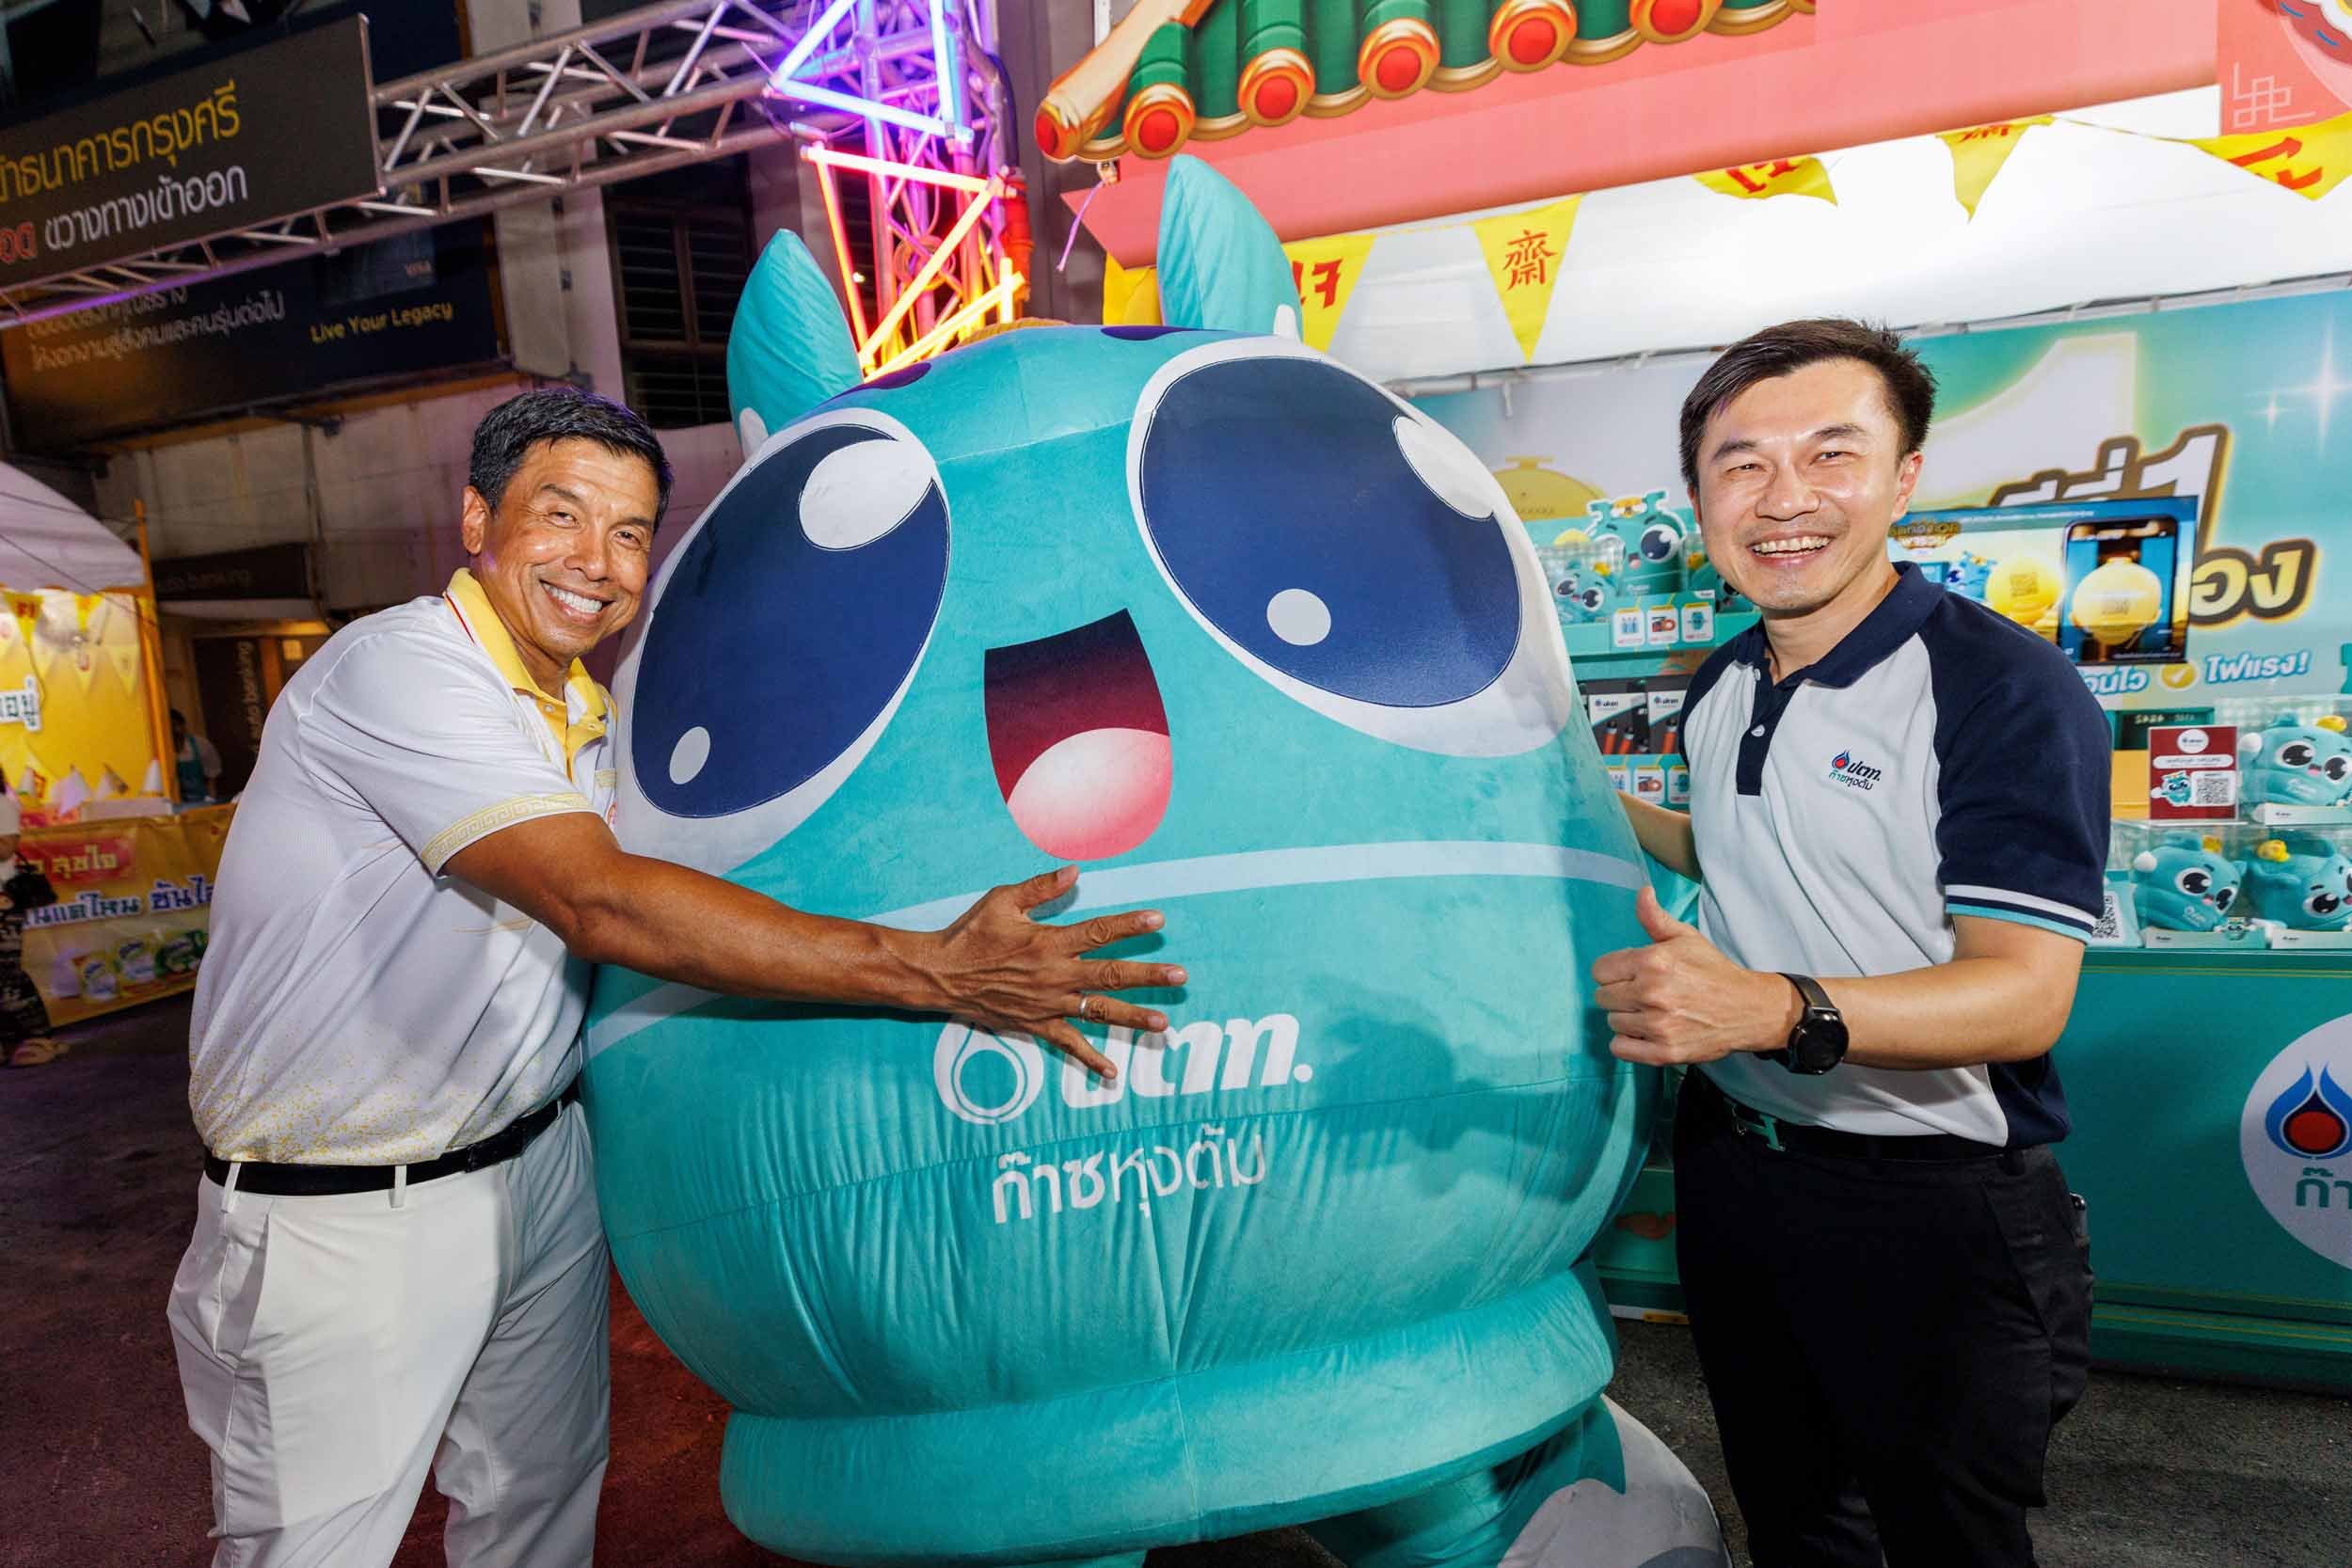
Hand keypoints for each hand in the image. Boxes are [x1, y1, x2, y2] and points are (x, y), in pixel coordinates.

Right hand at [924, 866, 1187, 1081]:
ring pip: (1098, 1012)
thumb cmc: (971, 933)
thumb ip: (1041, 887)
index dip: (1129, 925)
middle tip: (1180, 977)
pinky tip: (1113, 1071)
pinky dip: (1090, 1058)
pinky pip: (1068, 1044)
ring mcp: (1047, 1003)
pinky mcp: (1035, 1024)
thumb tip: (1075, 871)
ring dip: (1132, 1018)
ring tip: (1164, 1025)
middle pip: (1110, 975)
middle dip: (1148, 976)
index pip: (1098, 932)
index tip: (1158, 919)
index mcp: (1049, 942)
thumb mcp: (1003, 900)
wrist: (940, 974)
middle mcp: (1054, 975)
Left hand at [1592, 887, 1797, 1065]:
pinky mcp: (1664, 1052)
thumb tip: (1642, 892)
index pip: (1600, 970)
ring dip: (1626, 1018)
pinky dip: (1629, 1042)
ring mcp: (1658, 1025)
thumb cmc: (1712, 970)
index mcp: (1652, 961)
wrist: (1747, 1008)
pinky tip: (1645, 1032)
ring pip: (1612, 1022)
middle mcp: (1651, 993)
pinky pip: (1620, 1048)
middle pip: (1602, 997)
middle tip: (1643, 993)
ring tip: (1650, 1011)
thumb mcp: (1685, 937)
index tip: (1631, 974)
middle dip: (1619, 993)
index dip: (1614, 971)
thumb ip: (1655, 917)